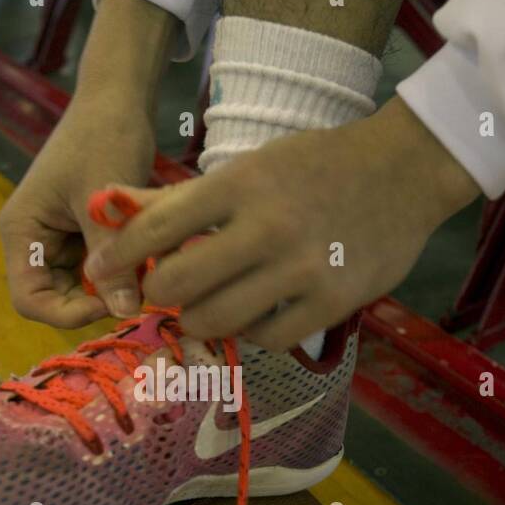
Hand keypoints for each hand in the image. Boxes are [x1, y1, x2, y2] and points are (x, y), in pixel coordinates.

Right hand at [0, 0, 173, 327]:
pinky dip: (123, 270)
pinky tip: (148, 260)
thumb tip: (125, 312)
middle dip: (94, 302)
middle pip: (55, 299)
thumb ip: (112, 258)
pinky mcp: (85, 233)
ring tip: (146, 274)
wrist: (119, 98)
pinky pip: (100, 268)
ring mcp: (60, 238)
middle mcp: (35, 240)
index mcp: (22, 231)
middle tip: (137, 293)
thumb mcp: (104, 200)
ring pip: (82, 287)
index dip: (65, 313)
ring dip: (112, 287)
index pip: (29, 299)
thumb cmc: (103, 138)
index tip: (109, 304)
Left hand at [83, 97, 481, 349]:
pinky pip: (266, 338)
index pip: (157, 227)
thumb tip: (108, 206)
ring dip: (199, 320)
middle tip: (168, 292)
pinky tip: (253, 315)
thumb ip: (179, 197)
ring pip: (218, 320)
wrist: (405, 170)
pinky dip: (249, 333)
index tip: (99, 272)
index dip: (119, 255)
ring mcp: (301, 269)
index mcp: (240, 183)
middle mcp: (267, 227)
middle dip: (161, 294)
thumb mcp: (248, 167)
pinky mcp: (332, 303)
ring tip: (206, 308)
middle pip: (179, 284)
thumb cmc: (315, 166)